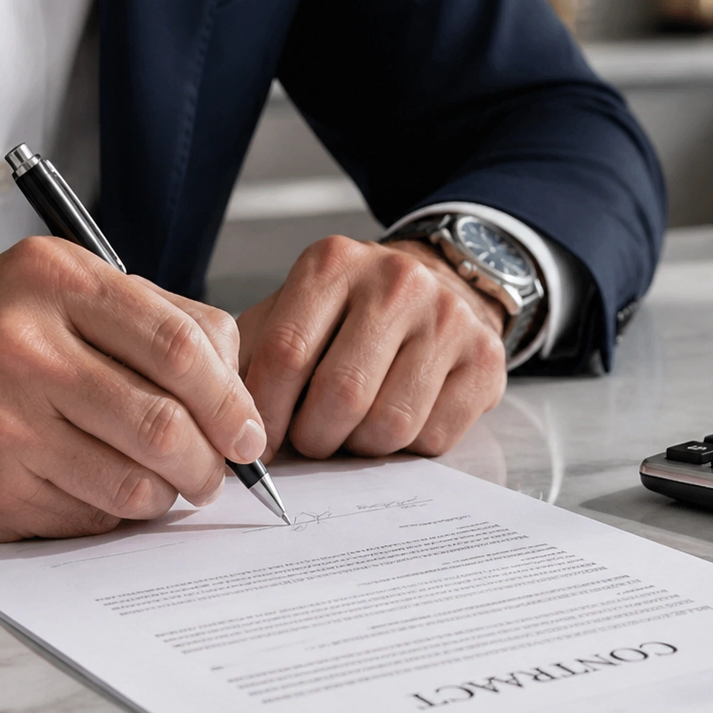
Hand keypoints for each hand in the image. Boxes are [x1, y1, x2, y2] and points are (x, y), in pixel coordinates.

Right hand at [0, 237, 266, 540]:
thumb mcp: (69, 294)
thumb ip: (162, 324)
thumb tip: (242, 396)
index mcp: (57, 282)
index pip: (181, 345)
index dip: (233, 399)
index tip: (250, 430)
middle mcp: (24, 348)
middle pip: (164, 422)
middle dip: (212, 460)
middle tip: (219, 470)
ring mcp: (0, 422)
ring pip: (135, 481)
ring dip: (170, 492)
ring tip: (166, 480)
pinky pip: (92, 515)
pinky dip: (117, 510)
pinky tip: (102, 487)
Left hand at [237, 236, 506, 459]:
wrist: (441, 283)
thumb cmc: (350, 314)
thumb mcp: (293, 311)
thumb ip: (252, 358)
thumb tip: (226, 427)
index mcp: (334, 264)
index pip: (286, 353)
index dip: (265, 413)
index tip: (255, 443)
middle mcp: (397, 282)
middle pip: (341, 394)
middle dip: (315, 437)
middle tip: (311, 440)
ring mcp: (449, 318)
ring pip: (390, 424)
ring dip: (361, 446)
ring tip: (353, 430)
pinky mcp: (486, 359)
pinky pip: (435, 436)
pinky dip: (408, 448)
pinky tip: (399, 421)